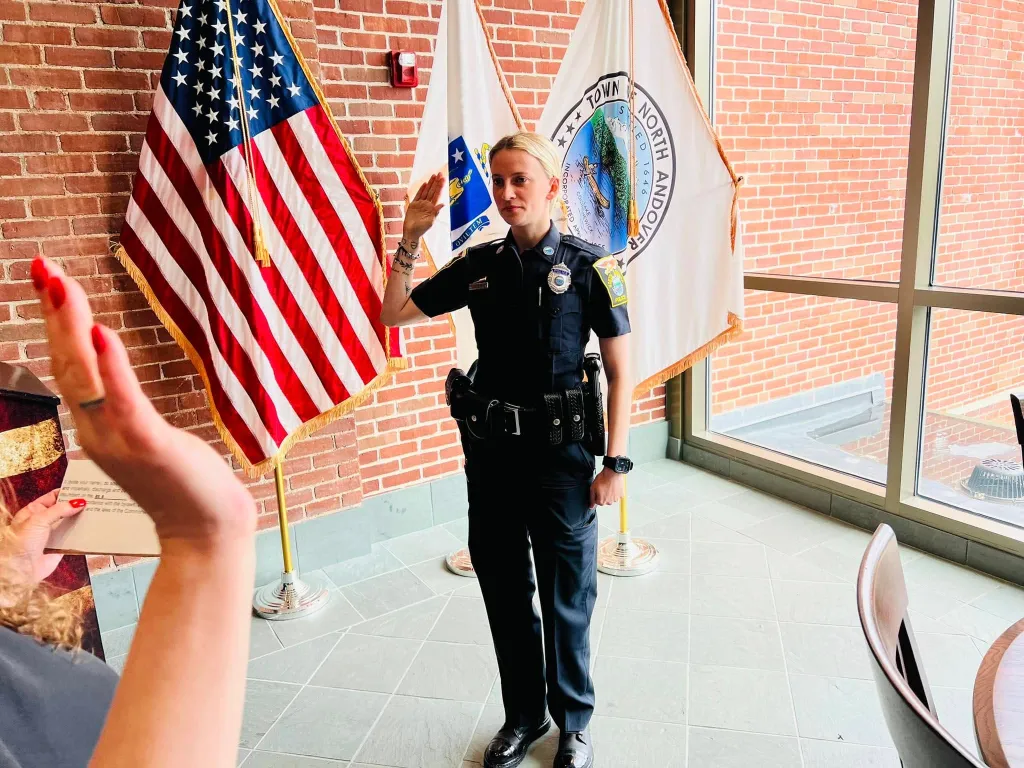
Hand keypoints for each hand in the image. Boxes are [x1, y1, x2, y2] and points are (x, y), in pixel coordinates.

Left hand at [4, 490, 86, 583]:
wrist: (21, 570)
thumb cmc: (20, 544)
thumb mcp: (39, 520)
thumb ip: (59, 509)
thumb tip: (78, 502)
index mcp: (33, 511)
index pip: (53, 497)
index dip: (67, 492)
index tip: (82, 489)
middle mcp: (43, 522)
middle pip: (63, 509)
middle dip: (76, 506)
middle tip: (92, 500)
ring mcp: (52, 534)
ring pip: (70, 523)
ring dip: (80, 520)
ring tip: (95, 513)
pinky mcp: (60, 546)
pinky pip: (73, 538)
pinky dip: (81, 534)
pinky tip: (91, 529)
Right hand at [32, 257, 255, 553]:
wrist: (206, 529)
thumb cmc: (183, 481)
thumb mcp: (145, 434)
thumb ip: (123, 401)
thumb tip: (108, 360)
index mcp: (96, 424)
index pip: (69, 363)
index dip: (56, 320)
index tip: (47, 277)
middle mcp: (97, 429)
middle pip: (68, 362)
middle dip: (55, 312)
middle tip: (42, 266)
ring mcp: (119, 439)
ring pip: (88, 375)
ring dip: (73, 328)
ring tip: (62, 287)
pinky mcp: (149, 446)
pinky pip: (125, 401)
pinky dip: (113, 367)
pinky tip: (104, 334)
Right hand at [403, 172, 444, 242]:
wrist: (411, 233)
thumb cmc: (421, 230)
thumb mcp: (430, 222)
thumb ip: (436, 212)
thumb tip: (443, 204)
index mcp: (432, 208)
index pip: (437, 195)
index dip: (440, 187)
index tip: (443, 179)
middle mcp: (427, 204)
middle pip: (432, 191)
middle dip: (436, 183)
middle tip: (440, 174)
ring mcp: (421, 204)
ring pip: (426, 191)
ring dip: (430, 184)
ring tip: (433, 175)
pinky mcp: (414, 205)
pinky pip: (418, 195)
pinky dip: (421, 189)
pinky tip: (425, 184)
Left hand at [589, 467, 624, 508]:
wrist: (612, 473)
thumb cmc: (603, 479)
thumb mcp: (593, 488)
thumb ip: (592, 498)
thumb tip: (591, 506)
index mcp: (601, 502)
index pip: (597, 502)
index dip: (597, 495)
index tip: (598, 490)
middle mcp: (609, 502)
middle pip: (604, 501)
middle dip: (603, 495)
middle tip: (603, 487)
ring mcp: (616, 499)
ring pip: (611, 498)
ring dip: (609, 494)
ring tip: (608, 486)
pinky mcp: (621, 495)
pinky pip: (617, 495)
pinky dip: (615, 492)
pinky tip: (613, 487)